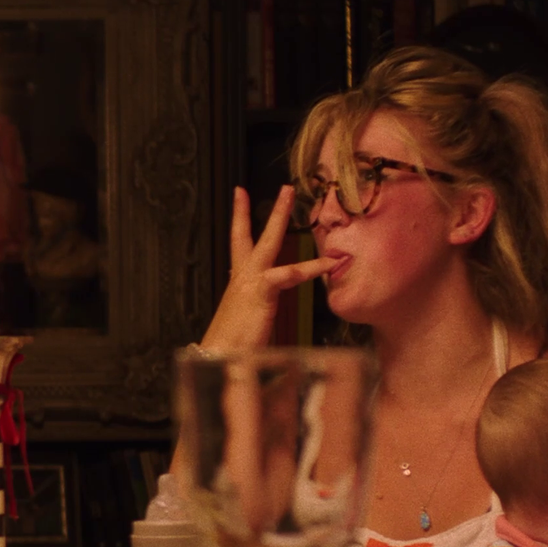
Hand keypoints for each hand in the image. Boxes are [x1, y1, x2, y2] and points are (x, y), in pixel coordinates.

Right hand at [198, 186, 326, 354]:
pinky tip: (329, 263)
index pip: (240, 243)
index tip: (240, 194)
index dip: (239, 218)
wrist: (218, 358)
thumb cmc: (233, 346)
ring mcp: (250, 281)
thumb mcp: (249, 323)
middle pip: (251, 234)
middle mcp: (242, 277)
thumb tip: (266, 319)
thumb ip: (258, 311)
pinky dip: (310, 267)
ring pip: (268, 241)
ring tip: (290, 194)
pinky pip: (288, 273)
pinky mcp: (261, 291)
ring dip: (278, 217)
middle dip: (270, 212)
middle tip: (285, 188)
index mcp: (240, 282)